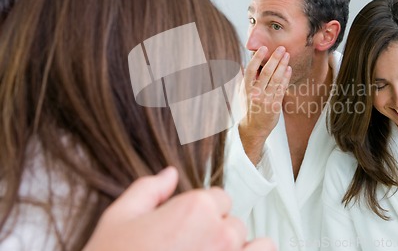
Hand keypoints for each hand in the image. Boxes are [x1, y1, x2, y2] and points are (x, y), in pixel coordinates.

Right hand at [83, 167, 275, 250]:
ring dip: (241, 249)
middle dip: (216, 232)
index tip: (185, 229)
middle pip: (234, 223)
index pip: (219, 198)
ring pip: (257, 244)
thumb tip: (169, 174)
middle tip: (191, 249)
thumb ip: (148, 189)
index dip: (201, 212)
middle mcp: (221, 234)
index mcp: (196, 208)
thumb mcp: (119, 218)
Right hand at [238, 46, 291, 164]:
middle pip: (266, 72)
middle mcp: (255, 93)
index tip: (263, 48)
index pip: (251, 70)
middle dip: (275, 58)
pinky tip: (288, 69)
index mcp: (246, 88)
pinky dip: (286, 77)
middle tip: (281, 48)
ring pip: (276, 79)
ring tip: (287, 55)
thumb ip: (248, 79)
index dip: (257, 58)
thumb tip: (252, 61)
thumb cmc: (249, 107)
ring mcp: (266, 99)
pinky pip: (282, 88)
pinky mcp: (275, 105)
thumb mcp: (243, 93)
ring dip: (282, 65)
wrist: (253, 128)